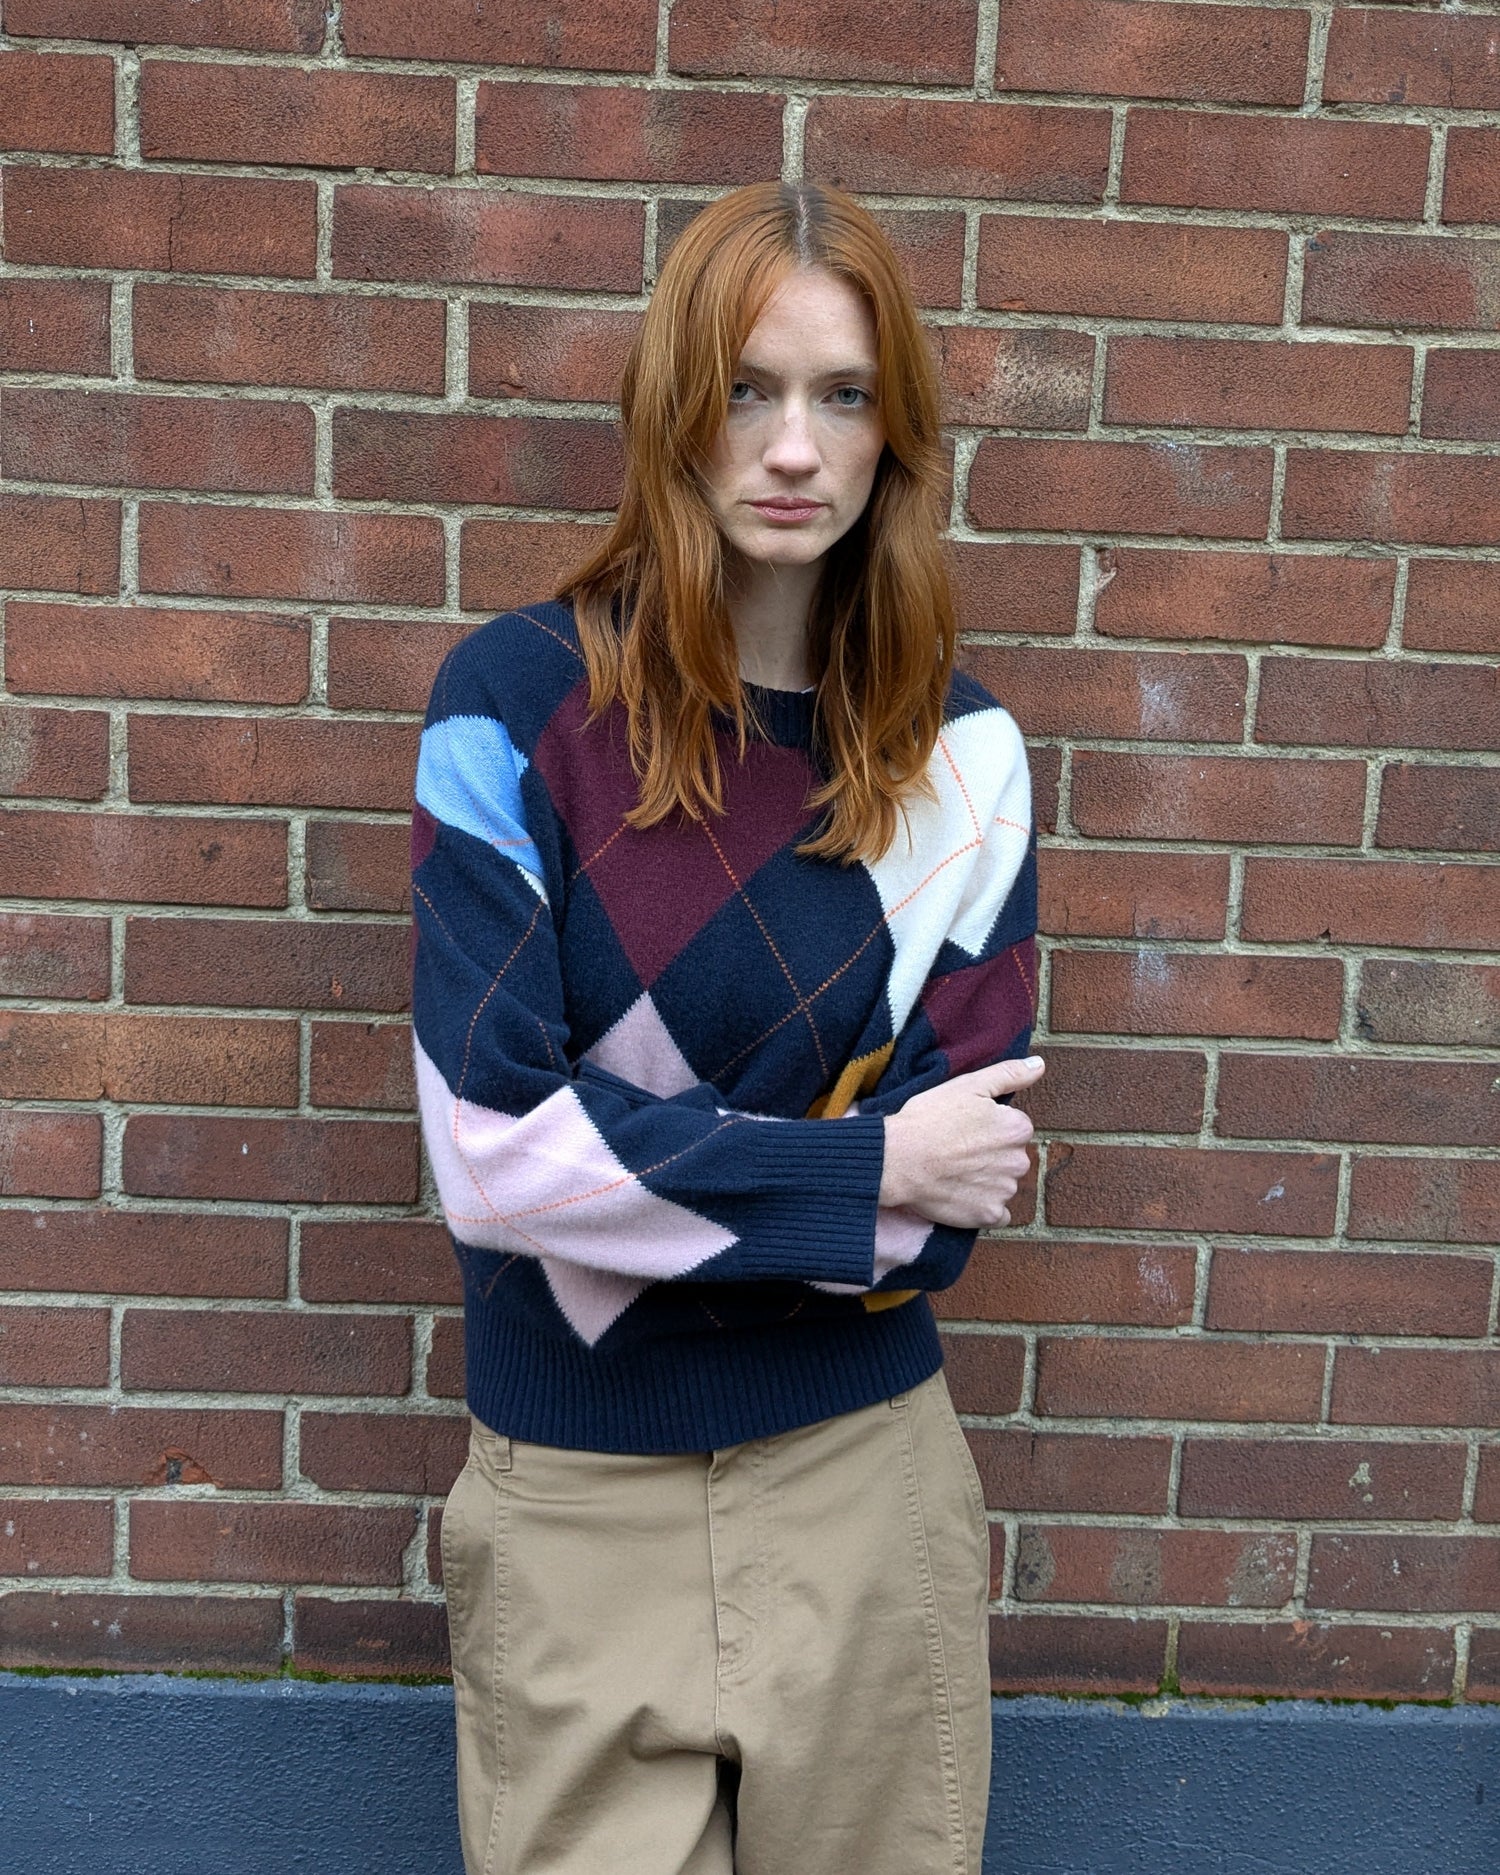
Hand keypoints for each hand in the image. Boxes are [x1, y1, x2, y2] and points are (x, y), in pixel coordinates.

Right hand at [878, 1056, 1042, 1229]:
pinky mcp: (989, 1214)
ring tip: (954, 1172)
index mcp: (1018, 1129)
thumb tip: (1040, 1065)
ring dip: (986, 1181)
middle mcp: (1019, 1162)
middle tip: (957, 1150)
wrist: (898, 1160)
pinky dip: (983, 1206)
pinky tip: (961, 1194)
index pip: (1013, 1129)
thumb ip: (1009, 1074)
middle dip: (991, 1155)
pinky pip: (996, 1213)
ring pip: (1003, 1184)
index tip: (964, 1129)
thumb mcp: (968, 1085)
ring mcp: (1005, 1191)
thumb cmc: (929, 1119)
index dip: (987, 1128)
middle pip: (1011, 1157)